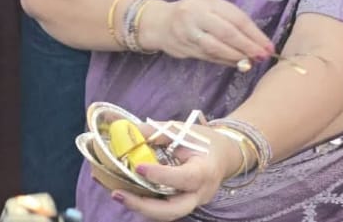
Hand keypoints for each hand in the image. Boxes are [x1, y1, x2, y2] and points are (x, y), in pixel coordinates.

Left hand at [118, 130, 242, 219]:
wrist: (224, 155)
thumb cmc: (203, 140)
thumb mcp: (182, 130)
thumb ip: (155, 132)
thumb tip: (126, 129)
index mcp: (205, 171)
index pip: (184, 178)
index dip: (161, 175)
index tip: (139, 167)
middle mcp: (200, 193)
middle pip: (174, 210)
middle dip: (144, 205)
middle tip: (118, 193)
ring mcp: (192, 202)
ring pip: (167, 214)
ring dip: (141, 207)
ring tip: (118, 193)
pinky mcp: (183, 204)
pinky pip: (164, 209)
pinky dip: (145, 203)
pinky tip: (126, 192)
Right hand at [143, 0, 273, 66]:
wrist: (159, 22)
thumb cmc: (192, 12)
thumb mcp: (210, 6)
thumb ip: (230, 19)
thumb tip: (256, 41)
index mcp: (206, 1)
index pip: (236, 18)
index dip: (255, 34)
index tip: (268, 46)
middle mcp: (195, 15)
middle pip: (227, 33)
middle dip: (248, 47)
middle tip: (262, 56)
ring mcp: (188, 32)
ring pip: (217, 48)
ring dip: (237, 57)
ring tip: (250, 62)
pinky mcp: (184, 48)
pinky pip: (209, 57)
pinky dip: (225, 61)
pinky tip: (236, 63)